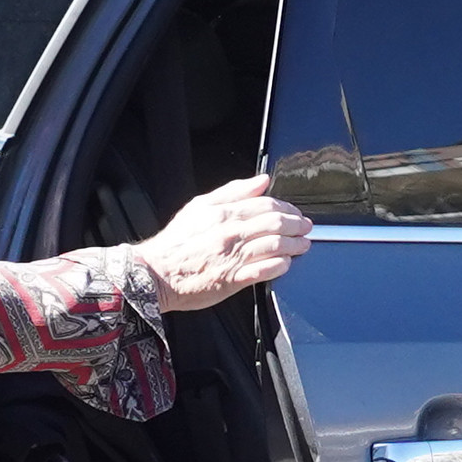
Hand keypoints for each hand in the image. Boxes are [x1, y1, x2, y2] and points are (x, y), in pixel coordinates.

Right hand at [137, 173, 313, 312]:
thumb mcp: (199, 206)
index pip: (266, 205)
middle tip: (306, 227)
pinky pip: (266, 270)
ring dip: (295, 245)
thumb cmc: (176, 243)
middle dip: (298, 225)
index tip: (295, 213)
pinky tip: (286, 264)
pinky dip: (282, 266)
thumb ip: (233, 191)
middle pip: (276, 224)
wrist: (155, 273)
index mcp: (223, 213)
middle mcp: (231, 233)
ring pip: (276, 246)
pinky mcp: (233, 280)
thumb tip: (261, 181)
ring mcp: (233, 257)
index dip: (287, 208)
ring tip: (303, 245)